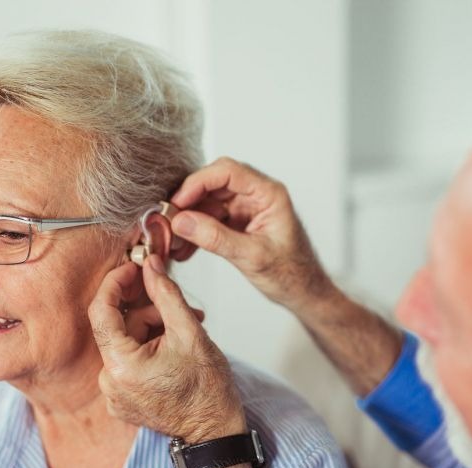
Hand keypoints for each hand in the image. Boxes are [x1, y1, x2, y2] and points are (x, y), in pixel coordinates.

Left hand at [88, 254, 246, 442]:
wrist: (214, 430)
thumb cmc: (207, 389)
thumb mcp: (190, 332)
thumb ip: (166, 294)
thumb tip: (151, 266)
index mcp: (121, 366)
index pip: (101, 311)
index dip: (116, 284)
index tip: (133, 269)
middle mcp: (109, 383)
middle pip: (120, 328)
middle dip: (150, 313)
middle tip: (183, 311)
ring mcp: (114, 395)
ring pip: (126, 344)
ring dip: (153, 332)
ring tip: (185, 335)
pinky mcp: (121, 401)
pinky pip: (127, 362)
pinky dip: (148, 350)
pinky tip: (173, 352)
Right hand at [170, 157, 335, 313]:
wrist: (303, 292)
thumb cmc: (291, 274)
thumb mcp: (252, 257)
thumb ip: (216, 238)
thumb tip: (182, 222)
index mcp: (268, 194)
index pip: (227, 172)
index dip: (197, 183)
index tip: (177, 203)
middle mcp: (256, 195)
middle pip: (212, 185)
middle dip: (188, 203)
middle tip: (168, 223)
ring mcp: (246, 209)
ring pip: (208, 203)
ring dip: (188, 222)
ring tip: (173, 244)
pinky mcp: (239, 223)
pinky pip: (210, 220)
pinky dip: (196, 233)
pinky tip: (184, 250)